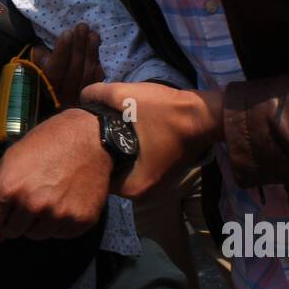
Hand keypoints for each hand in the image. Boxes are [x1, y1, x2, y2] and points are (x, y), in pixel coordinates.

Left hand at [0, 108, 110, 241]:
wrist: (90, 138)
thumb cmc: (48, 143)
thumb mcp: (12, 158)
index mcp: (10, 187)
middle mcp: (33, 204)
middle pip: (11, 232)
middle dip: (13, 221)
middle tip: (26, 202)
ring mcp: (58, 215)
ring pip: (35, 235)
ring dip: (36, 223)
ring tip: (46, 199)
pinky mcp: (80, 221)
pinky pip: (59, 234)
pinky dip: (58, 223)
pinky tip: (63, 202)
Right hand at [29, 23, 103, 107]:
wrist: (54, 87)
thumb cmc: (42, 68)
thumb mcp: (36, 61)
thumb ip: (41, 55)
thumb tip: (51, 46)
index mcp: (45, 86)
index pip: (54, 70)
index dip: (62, 51)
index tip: (68, 33)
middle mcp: (61, 97)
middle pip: (73, 71)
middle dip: (79, 47)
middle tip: (82, 27)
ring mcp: (77, 99)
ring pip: (87, 74)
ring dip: (91, 52)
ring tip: (93, 34)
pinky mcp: (90, 97)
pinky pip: (97, 80)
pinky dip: (99, 64)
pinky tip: (99, 50)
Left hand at [80, 82, 221, 199]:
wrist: (205, 115)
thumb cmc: (165, 112)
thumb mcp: (125, 96)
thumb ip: (98, 95)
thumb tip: (82, 96)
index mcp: (132, 188)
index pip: (97, 176)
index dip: (89, 152)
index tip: (85, 133)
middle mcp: (143, 194)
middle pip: (109, 172)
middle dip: (102, 151)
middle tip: (94, 128)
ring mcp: (155, 185)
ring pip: (123, 167)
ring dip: (117, 150)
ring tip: (108, 128)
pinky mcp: (162, 172)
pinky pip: (136, 164)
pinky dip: (130, 150)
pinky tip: (126, 131)